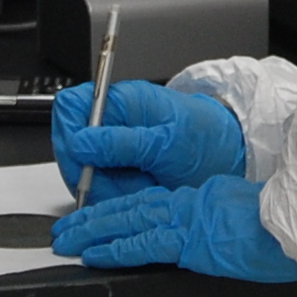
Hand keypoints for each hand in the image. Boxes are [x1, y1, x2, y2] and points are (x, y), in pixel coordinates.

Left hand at [48, 176, 296, 282]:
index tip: (99, 216)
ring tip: (66, 239)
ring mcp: (189, 220)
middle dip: (94, 217)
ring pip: (128, 219)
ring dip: (92, 229)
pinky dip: (115, 248)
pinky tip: (94, 254)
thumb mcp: (253, 218)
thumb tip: (225, 234)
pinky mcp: (191, 241)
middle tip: (65, 227)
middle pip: (131, 206)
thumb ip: (229, 222)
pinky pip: (143, 244)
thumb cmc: (288, 228)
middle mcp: (191, 203)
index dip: (121, 209)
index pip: (152, 202)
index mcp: (204, 199)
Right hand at [51, 80, 245, 203]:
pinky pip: (99, 185)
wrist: (227, 156)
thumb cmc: (205, 140)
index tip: (83, 160)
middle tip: (115, 185)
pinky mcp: (117, 167)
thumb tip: (81, 143)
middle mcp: (112, 121)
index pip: (70, 106)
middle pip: (70, 144)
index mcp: (121, 101)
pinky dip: (115, 195)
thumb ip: (122, 143)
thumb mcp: (167, 143)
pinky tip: (138, 192)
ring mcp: (112, 145)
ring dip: (105, 187)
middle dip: (88, 171)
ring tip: (139, 187)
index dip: (69, 133)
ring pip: (82, 171)